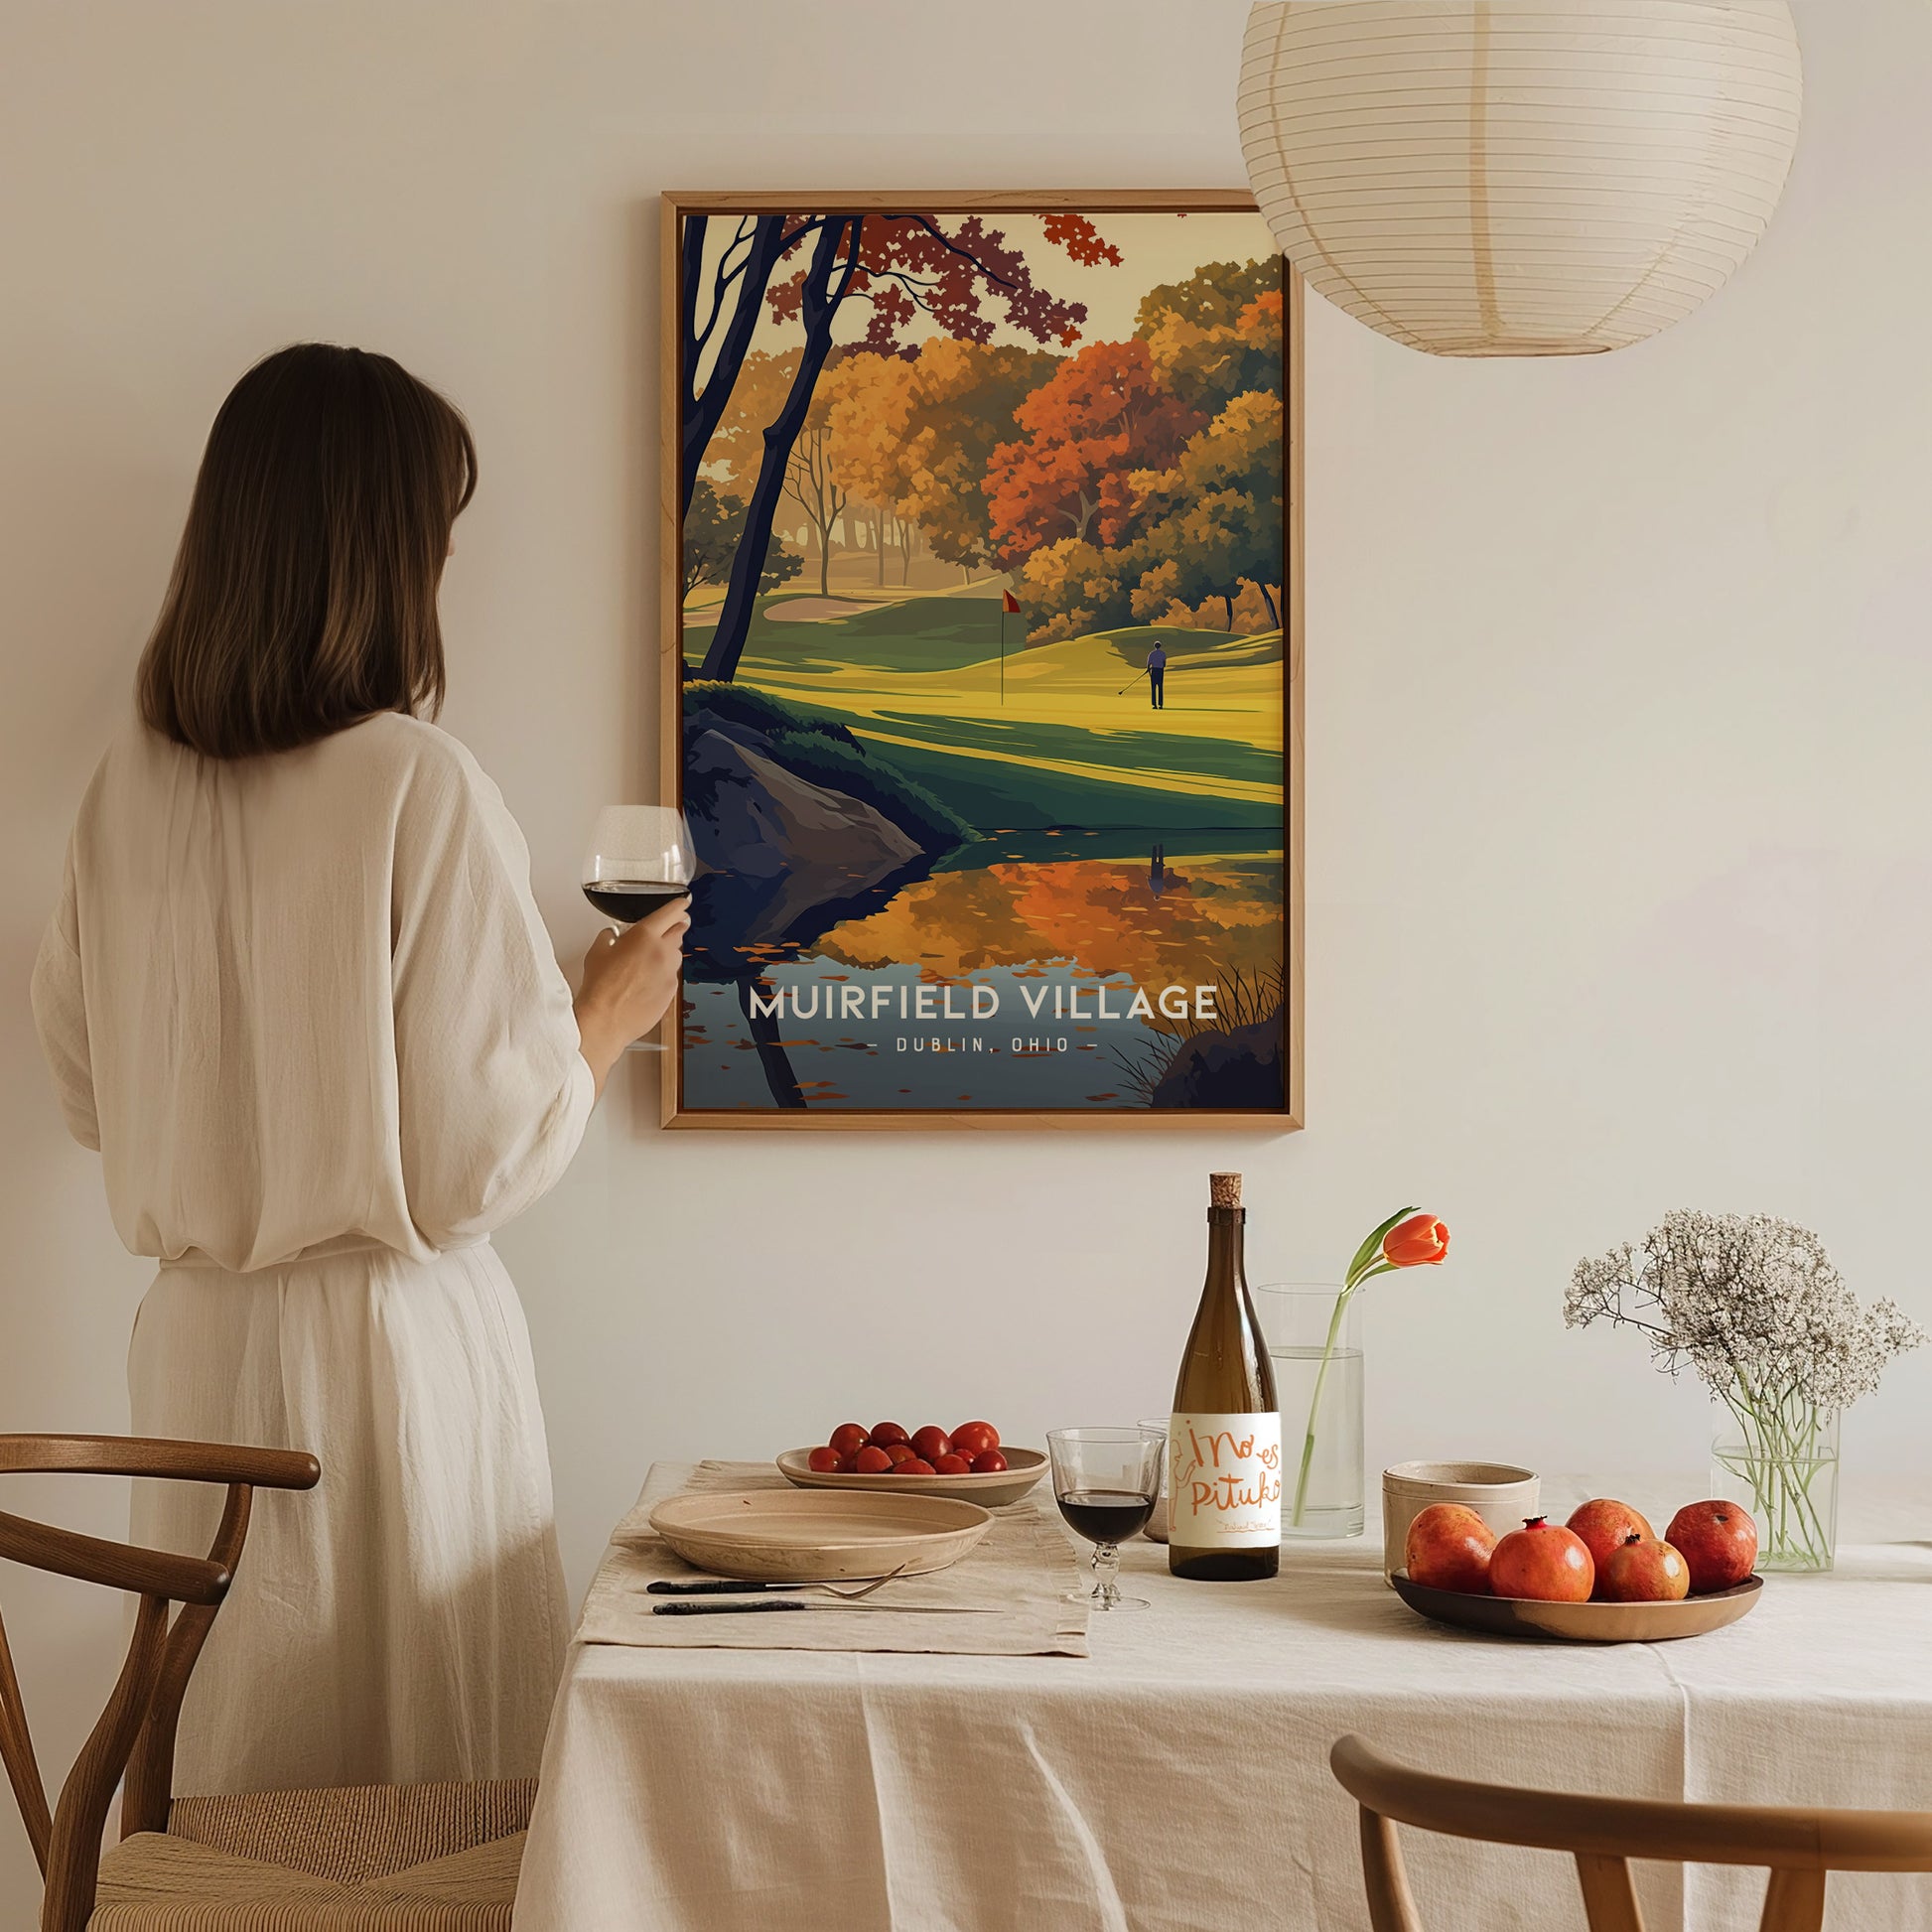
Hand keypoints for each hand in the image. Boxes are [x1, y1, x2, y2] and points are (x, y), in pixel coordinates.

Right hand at [574, 896, 690, 1095]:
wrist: (606, 1020)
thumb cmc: (600, 987)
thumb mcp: (597, 952)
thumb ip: (609, 937)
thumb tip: (612, 935)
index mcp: (645, 935)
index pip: (671, 912)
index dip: (679, 905)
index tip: (683, 903)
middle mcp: (663, 952)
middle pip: (679, 931)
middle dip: (676, 927)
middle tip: (670, 927)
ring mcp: (670, 973)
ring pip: (676, 955)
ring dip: (668, 953)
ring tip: (648, 961)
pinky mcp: (672, 992)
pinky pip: (671, 977)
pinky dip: (663, 975)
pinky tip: (647, 982)